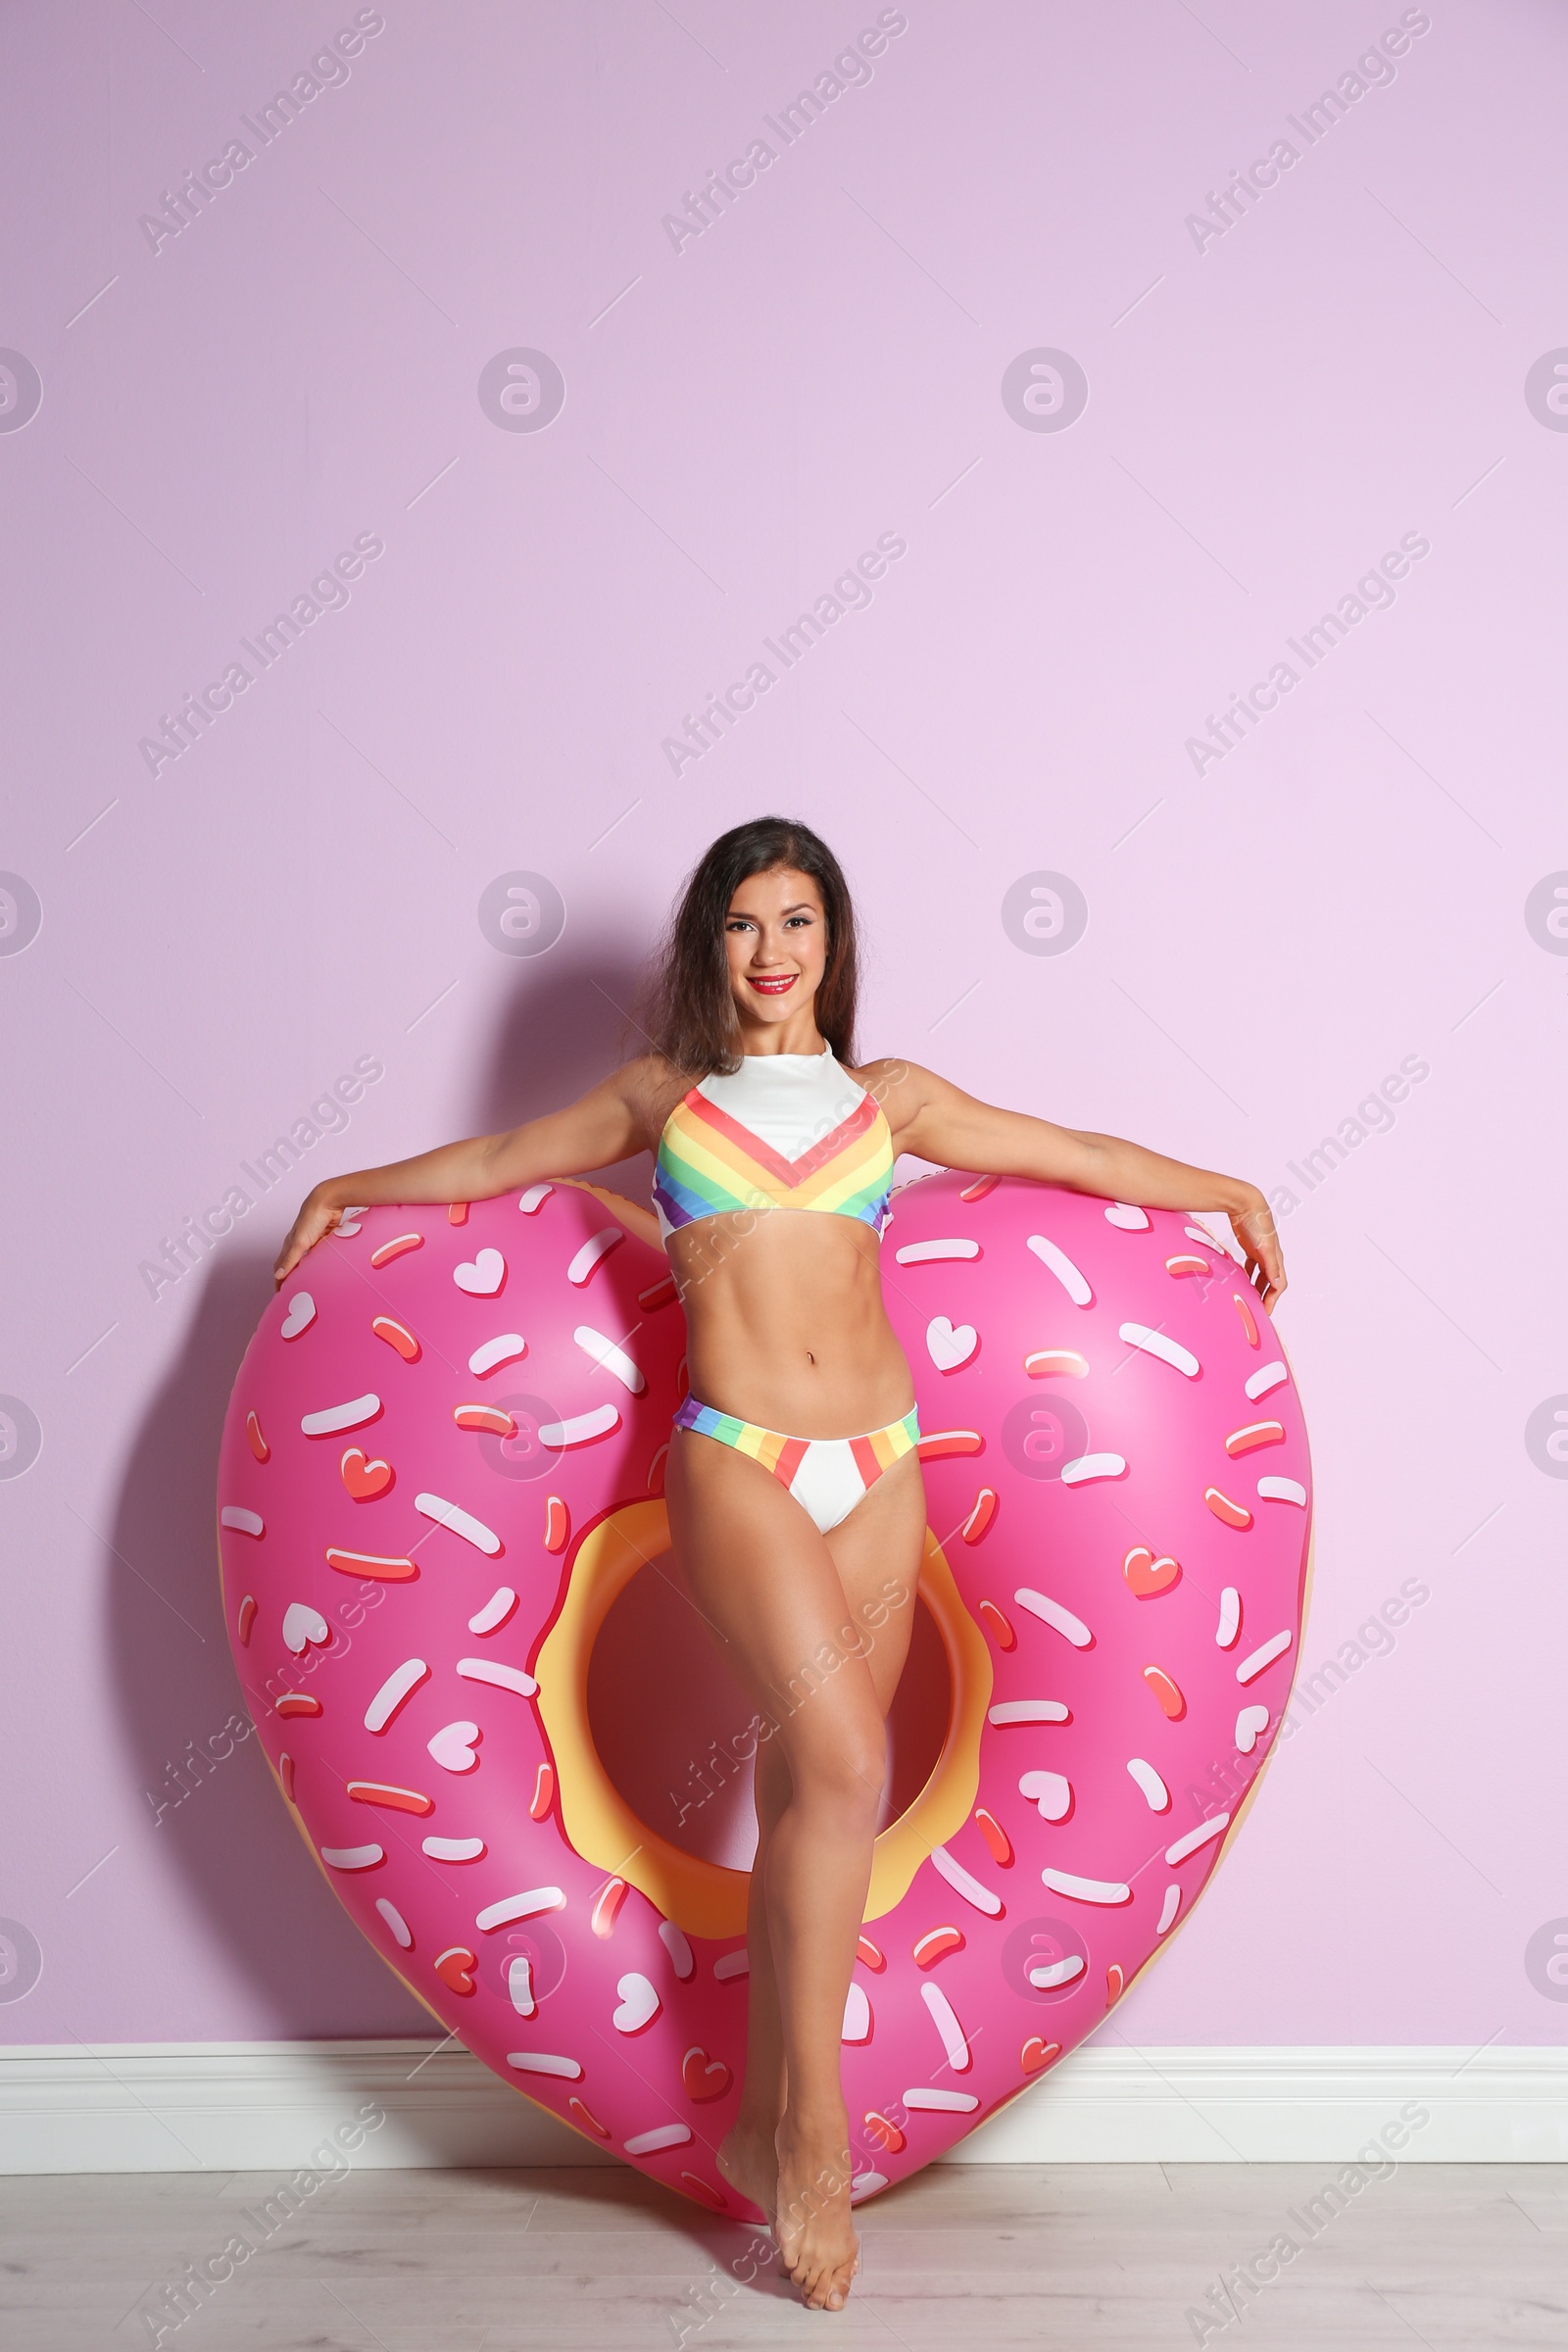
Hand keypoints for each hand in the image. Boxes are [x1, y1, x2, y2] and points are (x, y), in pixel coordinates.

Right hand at [274, 1190, 344, 1287]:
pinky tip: (325, 1267)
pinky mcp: (324, 1238)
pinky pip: (320, 1254)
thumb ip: (290, 1260)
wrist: (328, 1202)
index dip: (279, 1279)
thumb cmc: (311, 1217)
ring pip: (307, 1259)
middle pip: (292, 1263)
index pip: (280, 1266)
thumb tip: (278, 1275)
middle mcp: (299, 1243)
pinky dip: (320, 1262)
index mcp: (290, 1244)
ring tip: (309, 1282)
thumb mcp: (300, 1242)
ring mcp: (312, 1240)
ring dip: (306, 1270)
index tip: (280, 1293)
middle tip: (294, 1291)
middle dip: (291, 1277)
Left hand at [1230, 1189, 1285, 1314]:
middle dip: (1267, 1296)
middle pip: (1272, 1282)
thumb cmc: (1258, 1224)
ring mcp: (1261, 1252)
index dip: (1273, 1299)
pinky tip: (1241, 1279)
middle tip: (1258, 1309)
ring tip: (1250, 1298)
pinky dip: (1248, 1274)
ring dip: (1258, 1287)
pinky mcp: (1251, 1247)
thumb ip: (1271, 1266)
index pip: (1279, 1285)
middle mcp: (1271, 1256)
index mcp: (1277, 1258)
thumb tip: (1279, 1286)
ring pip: (1262, 1275)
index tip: (1265, 1312)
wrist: (1246, 1204)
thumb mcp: (1265, 1247)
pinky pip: (1252, 1265)